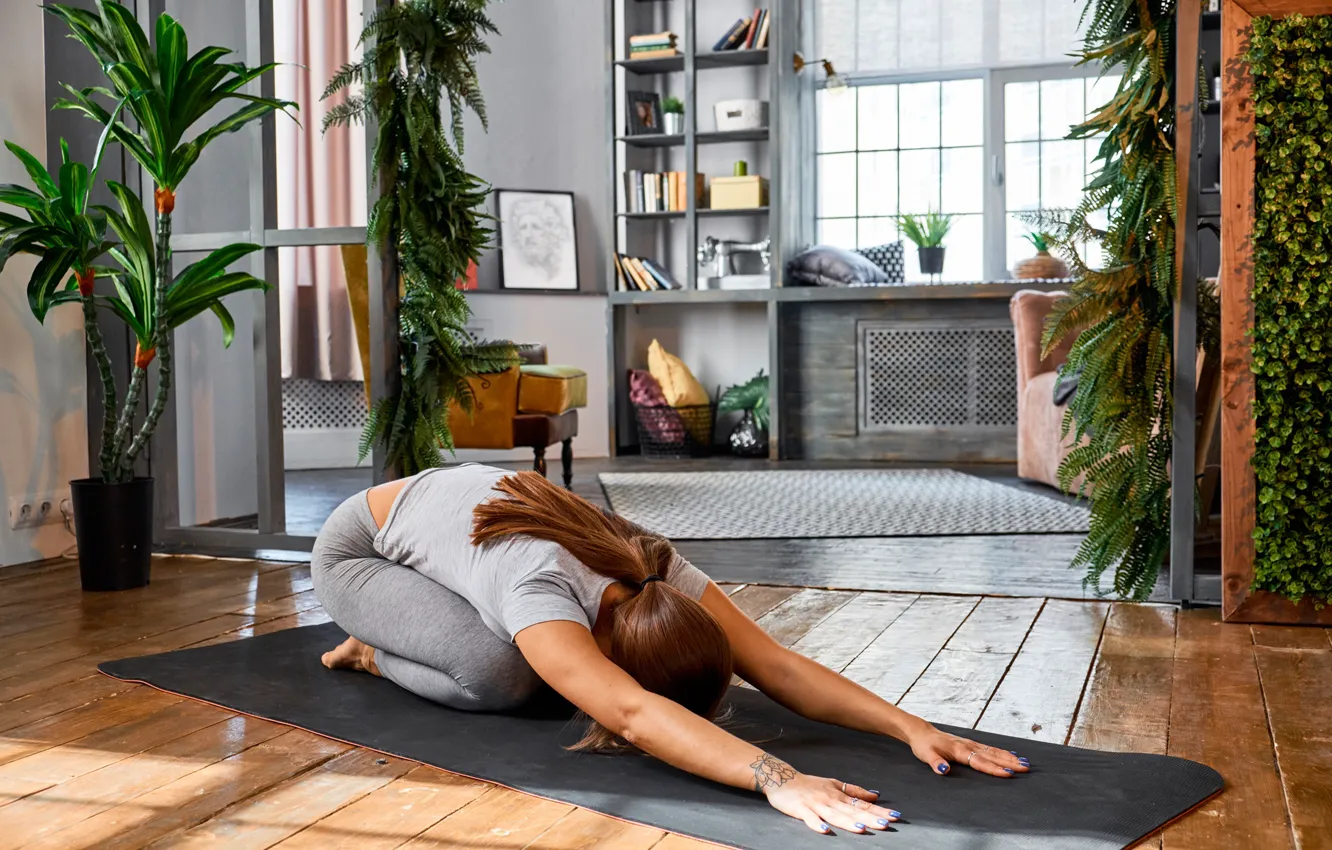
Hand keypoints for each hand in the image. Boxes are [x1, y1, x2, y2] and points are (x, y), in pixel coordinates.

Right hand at [751, 754, 902, 833]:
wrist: (782, 778)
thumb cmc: (810, 784)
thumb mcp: (834, 784)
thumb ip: (855, 791)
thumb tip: (876, 796)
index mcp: (839, 795)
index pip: (862, 804)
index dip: (878, 811)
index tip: (895, 816)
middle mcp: (830, 800)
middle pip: (852, 811)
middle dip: (869, 818)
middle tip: (886, 824)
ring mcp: (816, 805)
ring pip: (834, 815)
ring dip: (848, 822)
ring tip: (862, 829)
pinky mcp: (801, 810)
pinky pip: (810, 819)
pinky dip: (817, 824)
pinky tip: (825, 831)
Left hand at [908, 725, 1029, 776]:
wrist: (922, 732)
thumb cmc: (924, 745)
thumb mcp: (925, 754)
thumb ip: (935, 762)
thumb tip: (944, 770)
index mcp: (959, 750)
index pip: (979, 762)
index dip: (993, 769)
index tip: (1008, 774)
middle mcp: (968, 746)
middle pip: (991, 756)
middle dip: (1009, 763)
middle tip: (1025, 768)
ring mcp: (970, 744)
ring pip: (993, 751)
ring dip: (1009, 757)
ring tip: (1024, 763)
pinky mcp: (970, 744)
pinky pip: (989, 749)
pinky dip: (1002, 752)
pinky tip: (1010, 755)